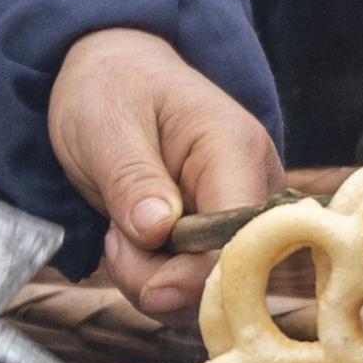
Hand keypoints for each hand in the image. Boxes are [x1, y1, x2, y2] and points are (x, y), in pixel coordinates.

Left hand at [50, 26, 282, 324]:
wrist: (117, 74)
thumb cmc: (113, 90)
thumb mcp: (106, 127)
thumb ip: (133, 182)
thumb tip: (158, 232)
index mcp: (235, 148)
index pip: (240, 237)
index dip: (197, 277)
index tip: (147, 287)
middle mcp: (256, 184)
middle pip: (228, 270)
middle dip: (161, 278)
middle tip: (115, 239)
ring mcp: (243, 212)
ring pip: (210, 285)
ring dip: (151, 278)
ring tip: (120, 231)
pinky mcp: (224, 234)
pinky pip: (197, 281)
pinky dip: (156, 276)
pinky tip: (134, 239)